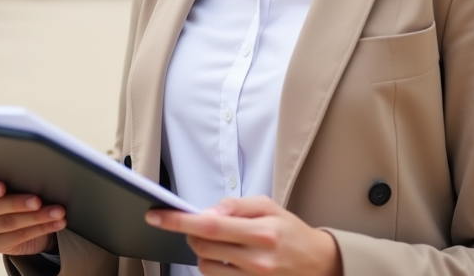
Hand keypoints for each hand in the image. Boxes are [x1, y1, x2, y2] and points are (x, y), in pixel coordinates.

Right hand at [0, 180, 66, 256]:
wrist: (11, 213)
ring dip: (37, 217)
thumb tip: (32, 170)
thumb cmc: (9, 187)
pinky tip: (56, 222)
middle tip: (38, 200)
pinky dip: (42, 228)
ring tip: (57, 211)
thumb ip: (9, 175)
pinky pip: (19, 237)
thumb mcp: (5, 179)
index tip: (3, 186)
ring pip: (9, 223)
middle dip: (19, 203)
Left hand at [146, 196, 340, 275]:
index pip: (209, 225)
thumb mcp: (268, 206)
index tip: (156, 216)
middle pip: (202, 247)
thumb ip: (234, 206)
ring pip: (205, 266)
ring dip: (203, 252)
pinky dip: (215, 267)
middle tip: (204, 225)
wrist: (318, 264)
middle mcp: (256, 260)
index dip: (178, 220)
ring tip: (222, 243)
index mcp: (261, 232)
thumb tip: (206, 211)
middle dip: (192, 233)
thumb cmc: (290, 232)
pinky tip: (229, 258)